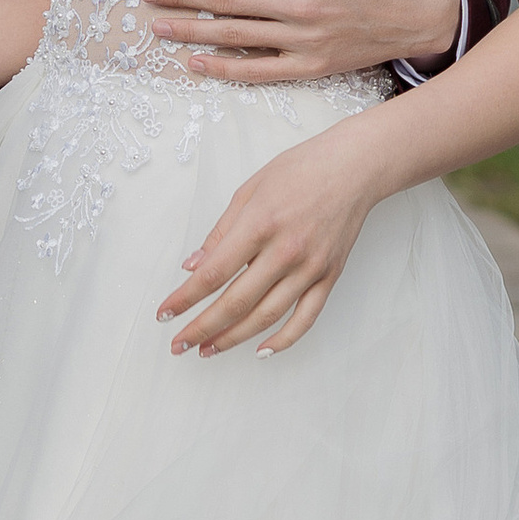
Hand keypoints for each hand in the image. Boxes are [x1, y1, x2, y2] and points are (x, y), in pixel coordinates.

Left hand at [158, 129, 380, 356]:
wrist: (353, 168)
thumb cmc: (299, 170)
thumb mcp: (249, 190)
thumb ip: (220, 232)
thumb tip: (193, 267)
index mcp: (260, 224)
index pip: (214, 273)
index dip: (185, 298)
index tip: (165, 314)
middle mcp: (285, 250)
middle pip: (236, 302)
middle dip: (202, 327)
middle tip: (179, 344)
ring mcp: (310, 267)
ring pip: (266, 316)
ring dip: (233, 338)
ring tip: (208, 349)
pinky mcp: (330, 277)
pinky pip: (305, 318)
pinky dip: (283, 340)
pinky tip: (260, 351)